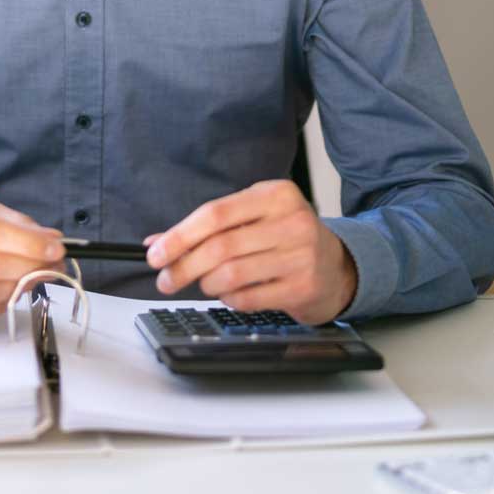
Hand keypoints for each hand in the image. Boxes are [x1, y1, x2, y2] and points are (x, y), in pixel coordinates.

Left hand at [144, 180, 357, 324]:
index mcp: (275, 194)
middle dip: (184, 266)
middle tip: (166, 279)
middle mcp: (291, 220)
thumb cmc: (285, 238)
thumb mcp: (251, 219)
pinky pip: (248, 297)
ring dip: (207, 284)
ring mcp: (300, 254)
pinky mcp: (303, 286)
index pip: (215, 213)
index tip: (155, 254)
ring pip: (231, 274)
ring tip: (205, 284)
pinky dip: (229, 299)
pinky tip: (231, 294)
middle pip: (220, 246)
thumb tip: (158, 243)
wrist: (337, 266)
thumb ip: (207, 228)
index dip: (179, 236)